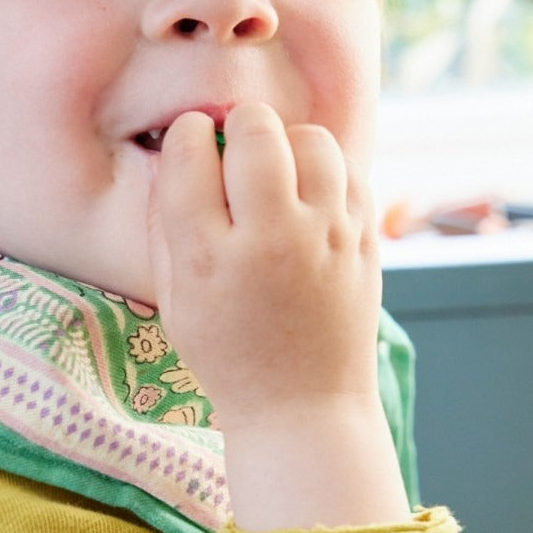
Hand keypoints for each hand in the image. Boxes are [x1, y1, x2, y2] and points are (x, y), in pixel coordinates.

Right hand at [148, 103, 409, 528]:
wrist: (304, 406)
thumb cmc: (227, 352)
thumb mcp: (173, 297)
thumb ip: (168, 222)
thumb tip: (180, 150)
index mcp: (208, 257)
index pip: (189, 152)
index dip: (186, 135)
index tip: (191, 144)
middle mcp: (271, 240)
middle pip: (256, 131)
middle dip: (239, 126)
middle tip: (236, 150)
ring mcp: (327, 238)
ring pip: (312, 139)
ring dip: (288, 143)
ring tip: (278, 171)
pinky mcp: (364, 240)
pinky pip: (349, 169)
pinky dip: (325, 171)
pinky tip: (309, 197)